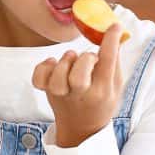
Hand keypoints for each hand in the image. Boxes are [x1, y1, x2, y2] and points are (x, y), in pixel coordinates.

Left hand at [32, 22, 123, 147]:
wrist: (81, 129)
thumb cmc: (100, 102)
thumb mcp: (115, 86)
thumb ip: (114, 63)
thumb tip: (115, 35)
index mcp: (102, 91)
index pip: (107, 62)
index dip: (110, 41)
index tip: (113, 26)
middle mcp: (81, 94)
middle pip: (79, 71)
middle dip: (85, 58)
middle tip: (88, 58)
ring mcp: (61, 94)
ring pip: (58, 73)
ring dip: (65, 61)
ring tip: (71, 61)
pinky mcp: (46, 92)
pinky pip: (39, 76)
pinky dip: (44, 66)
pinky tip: (53, 64)